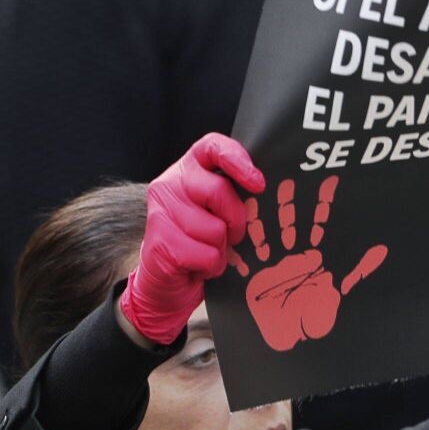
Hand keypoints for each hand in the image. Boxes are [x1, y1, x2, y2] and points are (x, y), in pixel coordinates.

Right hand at [119, 134, 264, 344]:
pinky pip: (207, 255)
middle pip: (218, 190)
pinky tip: (197, 268)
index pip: (213, 147)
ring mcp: (161, 213)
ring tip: (206, 252)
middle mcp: (169, 184)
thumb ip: (233, 195)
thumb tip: (269, 194)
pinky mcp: (159, 242)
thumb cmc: (200, 242)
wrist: (166, 283)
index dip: (237, 160)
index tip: (258, 183)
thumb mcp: (217, 212)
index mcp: (188, 169)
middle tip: (233, 235)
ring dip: (221, 250)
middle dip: (235, 219)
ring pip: (214, 229)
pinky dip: (211, 267)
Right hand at [229, 176, 387, 351]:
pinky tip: (236, 229)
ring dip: (264, 214)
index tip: (329, 181)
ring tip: (259, 193)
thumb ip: (359, 269)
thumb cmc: (314, 314)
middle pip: (292, 222)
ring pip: (268, 232)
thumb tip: (382, 249)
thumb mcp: (339, 292)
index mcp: (315, 256)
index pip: (321, 224)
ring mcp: (272, 262)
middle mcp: (293, 254)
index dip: (324, 203)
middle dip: (290, 202)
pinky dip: (242, 241)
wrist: (290, 336)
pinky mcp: (254, 275)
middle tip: (289, 179)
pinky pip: (246, 255)